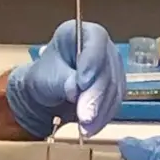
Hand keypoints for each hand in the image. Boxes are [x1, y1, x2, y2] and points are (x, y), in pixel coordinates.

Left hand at [7, 21, 125, 136]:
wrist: (46, 93)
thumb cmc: (44, 76)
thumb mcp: (47, 76)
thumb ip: (63, 80)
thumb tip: (76, 89)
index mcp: (79, 32)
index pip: (96, 39)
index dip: (92, 60)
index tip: (82, 82)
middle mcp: (100, 46)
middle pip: (107, 67)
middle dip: (95, 95)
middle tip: (85, 116)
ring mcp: (110, 65)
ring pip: (114, 87)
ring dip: (100, 111)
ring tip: (85, 128)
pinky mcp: (115, 86)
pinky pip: (115, 101)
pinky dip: (104, 116)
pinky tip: (92, 127)